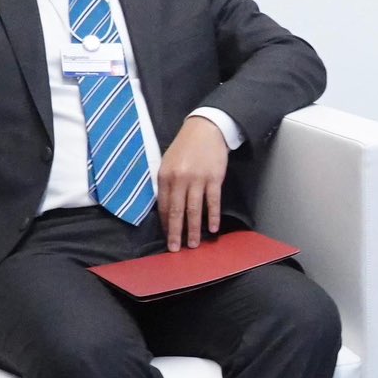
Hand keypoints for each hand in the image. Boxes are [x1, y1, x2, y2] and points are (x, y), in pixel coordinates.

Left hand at [159, 115, 229, 250]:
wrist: (205, 128)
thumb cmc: (185, 146)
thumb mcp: (167, 161)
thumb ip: (166, 183)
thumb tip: (166, 207)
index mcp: (165, 175)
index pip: (163, 205)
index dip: (165, 224)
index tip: (167, 237)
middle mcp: (180, 179)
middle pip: (177, 211)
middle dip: (175, 233)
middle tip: (175, 249)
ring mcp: (198, 179)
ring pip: (194, 210)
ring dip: (193, 229)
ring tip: (193, 244)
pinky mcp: (214, 178)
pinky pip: (213, 201)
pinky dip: (212, 216)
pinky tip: (213, 228)